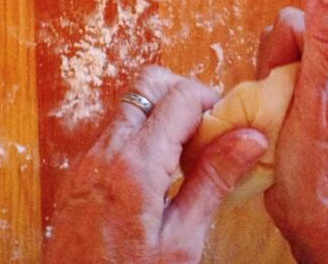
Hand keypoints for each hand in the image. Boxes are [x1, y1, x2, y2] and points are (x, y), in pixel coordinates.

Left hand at [44, 66, 267, 263]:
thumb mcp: (181, 241)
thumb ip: (213, 182)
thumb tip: (249, 138)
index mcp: (135, 167)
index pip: (180, 97)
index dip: (212, 101)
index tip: (230, 125)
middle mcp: (105, 153)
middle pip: (148, 85)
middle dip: (184, 96)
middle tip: (208, 132)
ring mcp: (86, 161)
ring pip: (129, 106)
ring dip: (161, 115)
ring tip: (186, 157)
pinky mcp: (77, 173)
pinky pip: (112, 132)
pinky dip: (140, 135)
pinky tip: (159, 173)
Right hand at [258, 0, 327, 262]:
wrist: (314, 218)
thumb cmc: (326, 168)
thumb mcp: (325, 94)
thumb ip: (327, 32)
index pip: (304, 21)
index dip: (285, 55)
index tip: (295, 94)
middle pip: (286, 34)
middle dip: (275, 70)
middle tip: (287, 109)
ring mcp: (325, 80)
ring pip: (272, 53)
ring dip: (266, 84)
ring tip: (281, 118)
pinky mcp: (304, 95)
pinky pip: (268, 74)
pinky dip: (262, 95)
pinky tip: (275, 120)